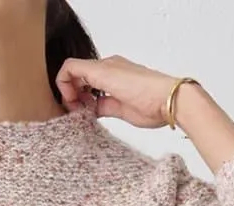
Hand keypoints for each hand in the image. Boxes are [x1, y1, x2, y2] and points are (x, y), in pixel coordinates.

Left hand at [53, 55, 195, 130]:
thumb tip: (93, 109)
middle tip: (75, 113)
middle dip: (70, 94)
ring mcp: (105, 66)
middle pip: (78, 73)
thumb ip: (105, 107)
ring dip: (67, 90)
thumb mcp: (122, 110)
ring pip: (73, 69)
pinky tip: (73, 103)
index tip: (80, 112)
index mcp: (115, 74)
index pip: (87, 79)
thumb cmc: (154, 106)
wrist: (169, 100)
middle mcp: (109, 65)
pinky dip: (64, 84)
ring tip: (75, 110)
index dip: (77, 95)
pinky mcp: (101, 71)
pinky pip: (71, 68)